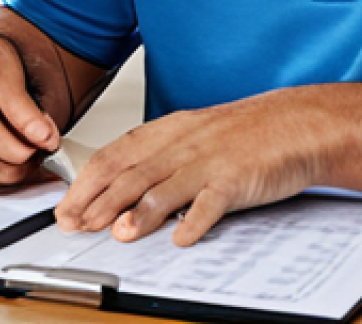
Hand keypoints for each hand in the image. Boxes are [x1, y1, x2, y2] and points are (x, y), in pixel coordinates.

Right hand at [0, 34, 59, 189]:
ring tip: (22, 167)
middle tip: (36, 156)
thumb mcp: (30, 73)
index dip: (29, 122)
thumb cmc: (7, 72)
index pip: (5, 92)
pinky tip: (0, 173)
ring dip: (0, 170)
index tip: (50, 139)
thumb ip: (39, 107)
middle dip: (16, 152)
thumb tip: (45, 141)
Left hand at [56, 88, 330, 245]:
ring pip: (163, 187)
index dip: (86, 181)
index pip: (113, 155)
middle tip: (76, 224)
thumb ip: (159, 158)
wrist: (294, 123)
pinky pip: (211, 202)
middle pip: (130, 173)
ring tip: (117, 233)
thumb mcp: (192, 136)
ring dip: (138, 213)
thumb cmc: (243, 133)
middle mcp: (181, 144)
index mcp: (166, 131)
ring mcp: (208, 161)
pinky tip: (181, 239)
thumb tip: (124, 187)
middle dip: (97, 201)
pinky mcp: (236, 179)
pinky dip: (195, 222)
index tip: (68, 205)